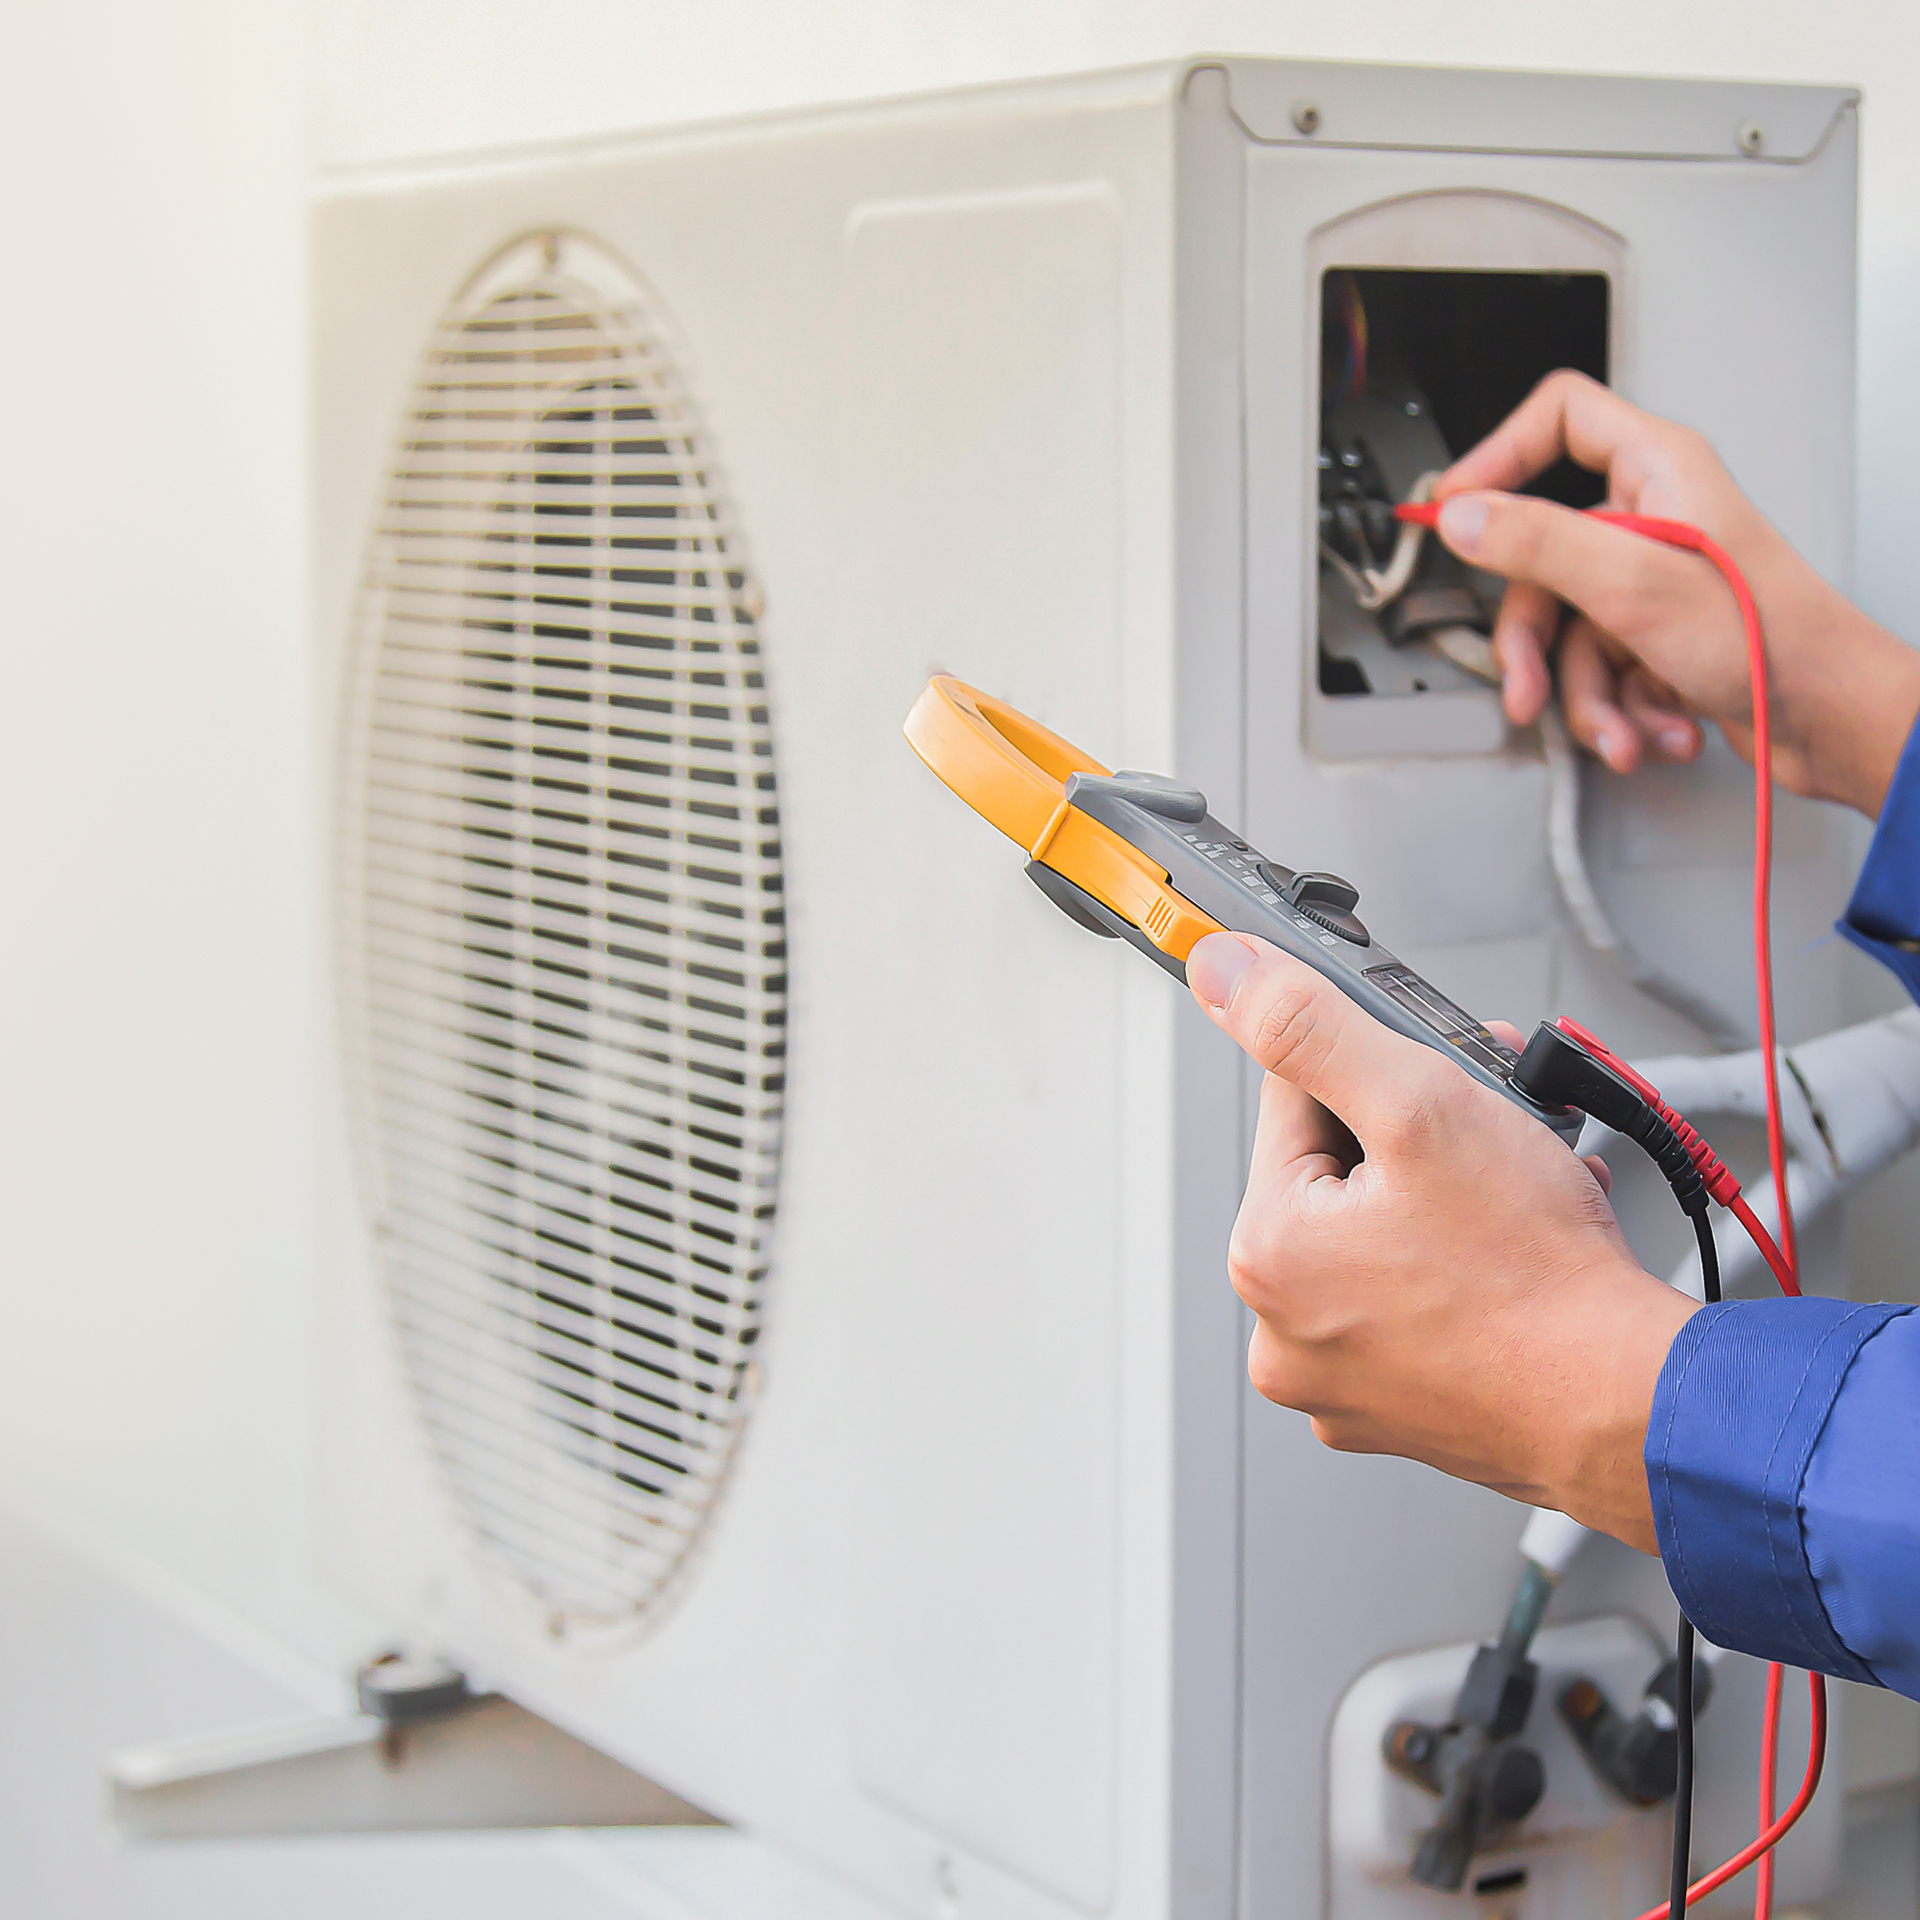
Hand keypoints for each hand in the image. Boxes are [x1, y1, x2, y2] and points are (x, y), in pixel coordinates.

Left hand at [1187, 929, 1696, 1550]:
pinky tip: (1519, 1249)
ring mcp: (1345, 1380)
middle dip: (1422, 1132)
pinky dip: (1464, 1265)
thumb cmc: (1539, 1276)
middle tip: (1495, 1129)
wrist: (1634, 1404)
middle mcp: (1286, 1329)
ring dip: (1452, 1192)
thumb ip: (1310, 1027)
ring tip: (1520, 1190)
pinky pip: (1418, 1302)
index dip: (1378, 1071)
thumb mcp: (1419, 1104)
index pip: (1295, 1101)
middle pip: (1341, 1171)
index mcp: (1267, 1254)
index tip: (1439, 1077)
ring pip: (1386, 1234)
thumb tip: (1224, 972)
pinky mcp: (1404, 1409)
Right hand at [1432, 371, 1919, 816]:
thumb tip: (1463, 515)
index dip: (1499, 455)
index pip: (1561, 419)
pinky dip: (1620, 712)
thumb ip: (1538, 542)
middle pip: (1541, 561)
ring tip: (1620, 729)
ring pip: (1568, 633)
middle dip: (1537, 644)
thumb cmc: (1771, 640)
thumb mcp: (1634, 583)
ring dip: (1587, 698)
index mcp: (1656, 473)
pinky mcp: (1657, 639)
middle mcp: (1651, 520)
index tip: (1455, 506)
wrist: (1829, 720)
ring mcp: (1652, 583)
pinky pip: (1601, 672)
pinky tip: (1654, 729)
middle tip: (1529, 683)